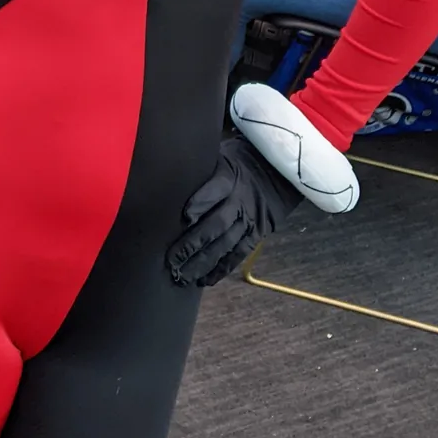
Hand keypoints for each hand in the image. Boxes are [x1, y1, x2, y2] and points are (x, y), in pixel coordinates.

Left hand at [164, 134, 303, 287]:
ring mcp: (249, 220)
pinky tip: (205, 280)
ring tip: (183, 276)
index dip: (202, 202)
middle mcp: (240, 200)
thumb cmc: (235, 165)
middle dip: (193, 243)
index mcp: (229, 177)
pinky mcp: (256, 234)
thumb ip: (199, 169)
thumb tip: (163, 173)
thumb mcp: (219, 156)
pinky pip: (238, 254)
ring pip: (225, 244)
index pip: (216, 189)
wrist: (274, 174)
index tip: (185, 216)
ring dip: (203, 262)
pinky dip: (222, 269)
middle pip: (217, 223)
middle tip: (172, 259)